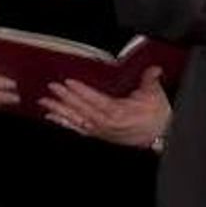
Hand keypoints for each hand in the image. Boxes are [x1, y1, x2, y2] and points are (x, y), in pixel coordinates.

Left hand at [37, 66, 170, 149]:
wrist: (160, 137)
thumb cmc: (157, 118)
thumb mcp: (155, 95)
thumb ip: (150, 80)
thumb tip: (153, 69)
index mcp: (118, 112)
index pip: (95, 100)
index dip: (81, 91)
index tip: (68, 82)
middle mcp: (106, 124)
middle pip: (81, 110)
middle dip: (65, 98)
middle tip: (51, 88)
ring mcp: (100, 131)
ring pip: (76, 121)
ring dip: (59, 111)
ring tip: (45, 103)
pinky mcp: (98, 136)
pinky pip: (77, 130)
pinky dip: (63, 124)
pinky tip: (52, 118)